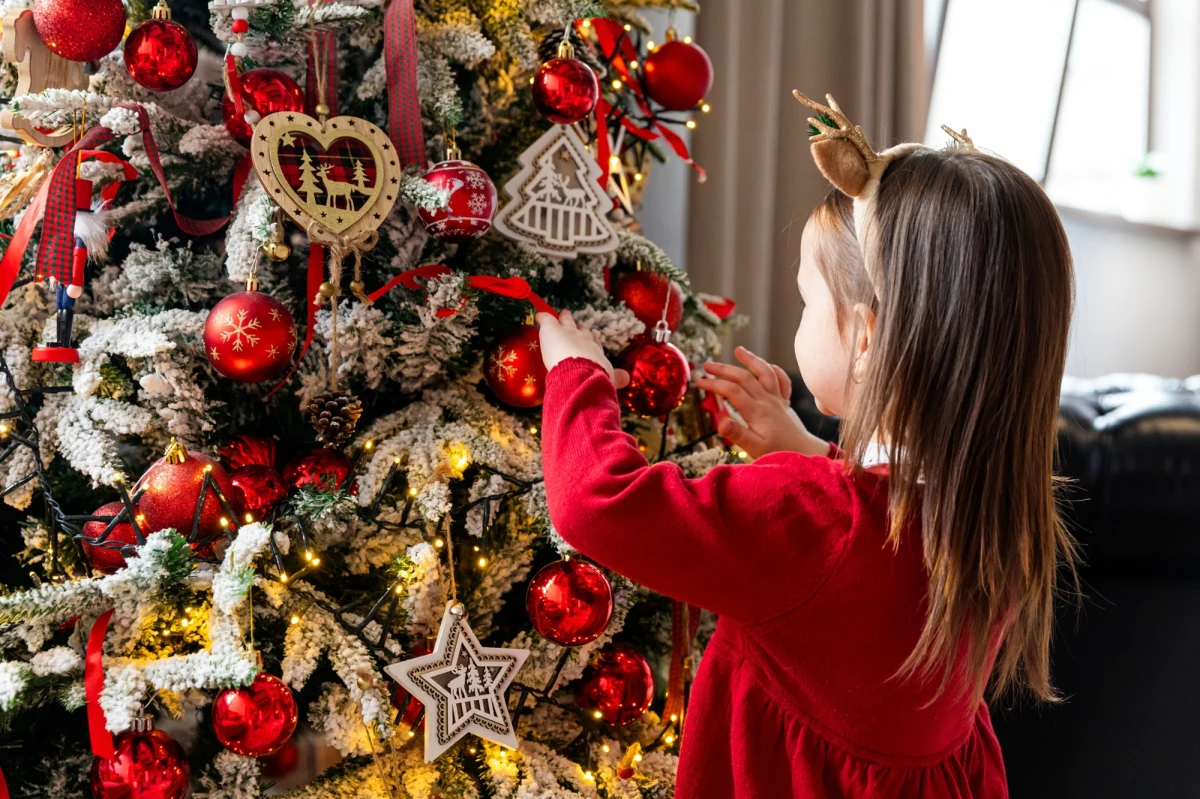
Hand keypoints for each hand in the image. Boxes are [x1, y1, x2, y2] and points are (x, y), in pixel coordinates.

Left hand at [537, 311, 629, 387]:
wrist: (582, 371)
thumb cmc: (595, 376)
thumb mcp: (610, 377)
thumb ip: (618, 377)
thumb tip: (627, 378)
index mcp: (595, 353)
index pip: (595, 345)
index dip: (594, 340)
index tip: (594, 336)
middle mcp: (584, 342)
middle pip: (584, 332)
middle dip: (583, 330)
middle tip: (581, 326)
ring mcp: (569, 335)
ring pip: (567, 324)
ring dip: (566, 320)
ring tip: (565, 315)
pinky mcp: (552, 329)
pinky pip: (547, 320)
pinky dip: (544, 318)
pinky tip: (540, 315)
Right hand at [696, 347, 827, 458]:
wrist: (805, 452)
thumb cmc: (778, 452)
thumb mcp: (754, 448)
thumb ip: (737, 434)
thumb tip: (720, 423)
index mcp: (756, 412)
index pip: (732, 391)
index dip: (714, 384)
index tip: (699, 381)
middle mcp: (767, 401)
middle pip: (744, 377)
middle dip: (724, 369)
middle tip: (707, 365)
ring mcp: (778, 399)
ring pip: (765, 372)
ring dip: (751, 360)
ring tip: (738, 350)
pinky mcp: (785, 402)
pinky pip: (782, 381)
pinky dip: (774, 370)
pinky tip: (767, 365)